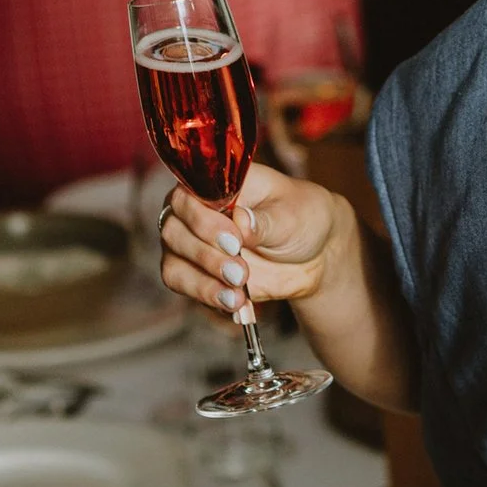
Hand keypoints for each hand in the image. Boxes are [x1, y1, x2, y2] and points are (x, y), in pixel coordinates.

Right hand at [162, 162, 417, 410]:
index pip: (186, 195)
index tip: (234, 240)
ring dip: (204, 282)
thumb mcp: (293, 215)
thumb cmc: (301, 218)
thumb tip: (241, 220)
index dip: (203, 219)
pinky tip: (236, 303)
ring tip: (239, 293)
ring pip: (174, 263)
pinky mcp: (197, 273)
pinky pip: (186, 287)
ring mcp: (192, 243)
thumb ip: (265, 220)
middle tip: (240, 271)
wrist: (313, 253)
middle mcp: (195, 211)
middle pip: (174, 231)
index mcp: (217, 183)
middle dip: (206, 255)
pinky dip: (208, 297)